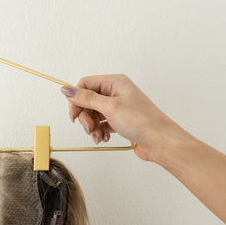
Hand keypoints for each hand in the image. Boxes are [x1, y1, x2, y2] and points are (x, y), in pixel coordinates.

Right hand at [60, 74, 184, 162]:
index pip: (85, 84)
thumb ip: (86, 98)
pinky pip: (102, 124)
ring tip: (98, 136)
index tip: (74, 114)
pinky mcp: (120, 121)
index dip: (76, 99)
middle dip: (85, 117)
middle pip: (88, 101)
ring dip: (92, 127)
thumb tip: (67, 89)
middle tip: (88, 128)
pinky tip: (104, 138)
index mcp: (115, 83)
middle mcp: (116, 93)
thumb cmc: (142, 121)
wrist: (159, 141)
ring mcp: (118, 107)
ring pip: (94, 115)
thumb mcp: (110, 107)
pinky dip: (99, 132)